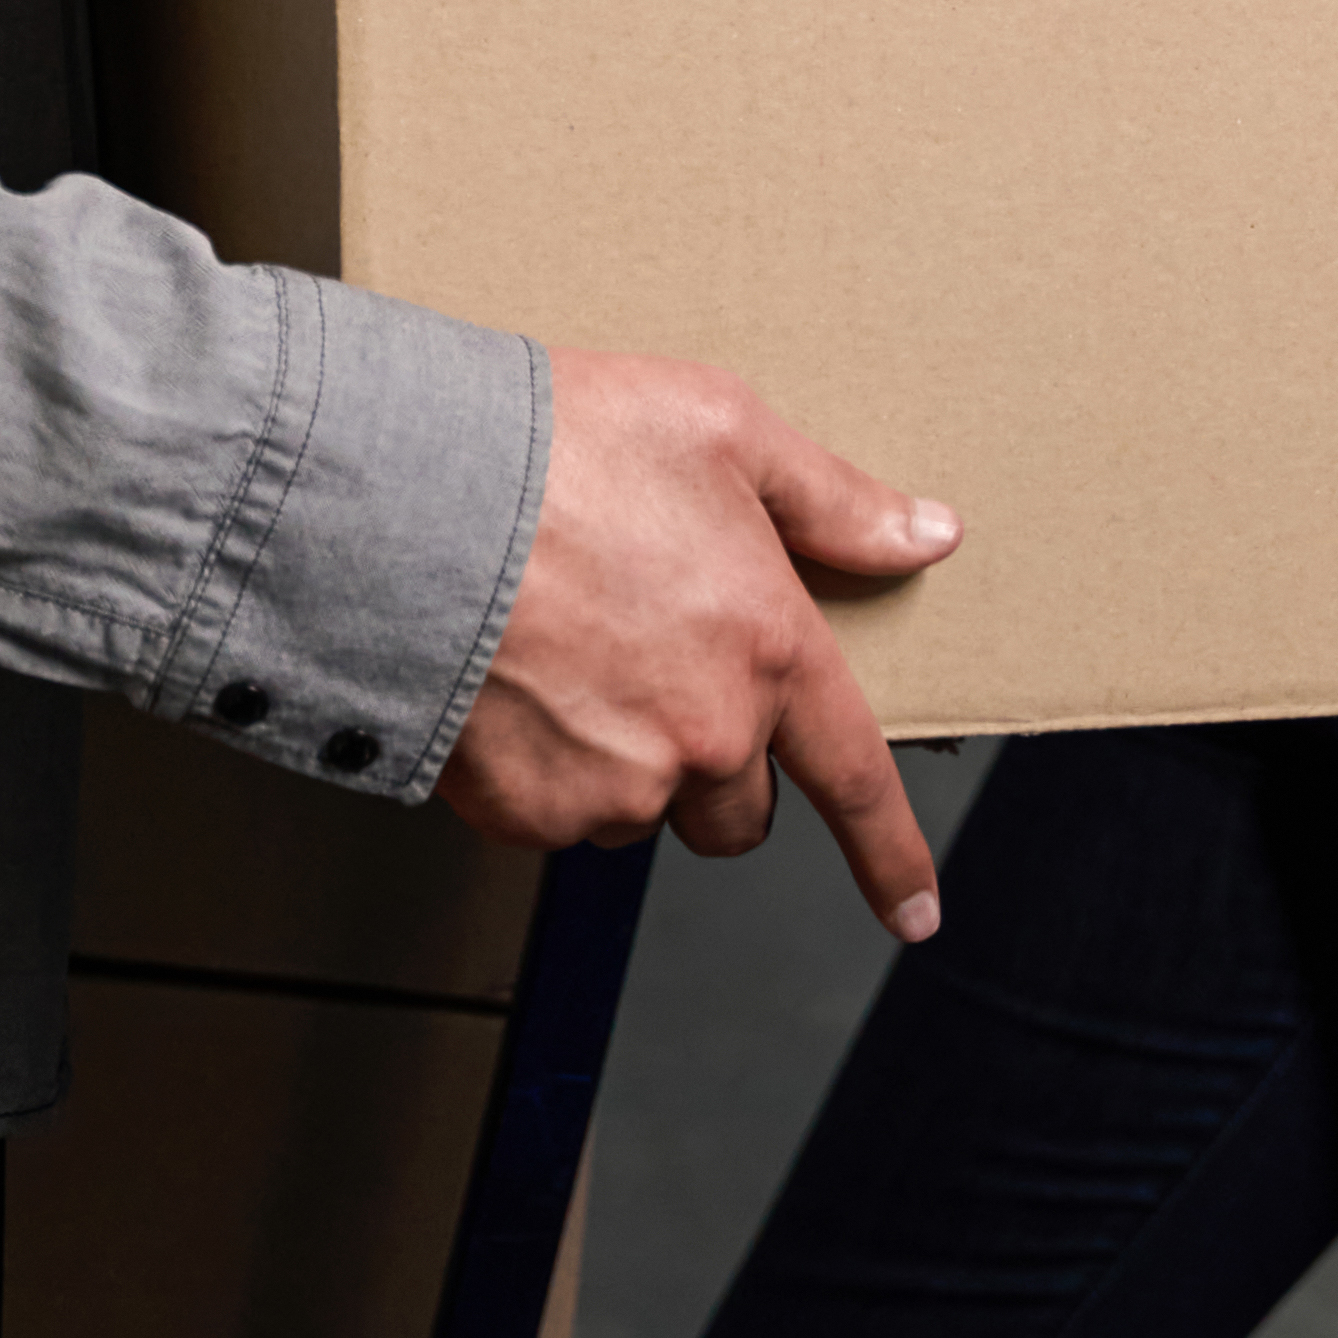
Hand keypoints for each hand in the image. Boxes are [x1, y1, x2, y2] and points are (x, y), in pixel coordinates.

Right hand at [433, 349, 960, 938]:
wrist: (411, 495)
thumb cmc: (560, 448)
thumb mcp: (721, 427)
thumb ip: (834, 499)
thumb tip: (926, 535)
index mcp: (770, 651)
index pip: (857, 782)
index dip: (893, 856)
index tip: (916, 910)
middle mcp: (705, 739)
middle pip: (738, 812)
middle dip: (714, 768)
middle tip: (653, 678)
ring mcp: (615, 785)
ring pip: (640, 811)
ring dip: (622, 765)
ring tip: (562, 657)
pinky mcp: (527, 812)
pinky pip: (553, 817)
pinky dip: (541, 772)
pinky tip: (512, 686)